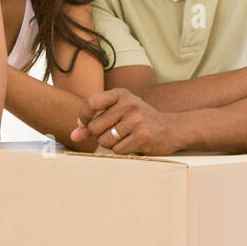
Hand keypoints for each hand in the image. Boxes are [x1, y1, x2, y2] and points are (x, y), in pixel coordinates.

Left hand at [72, 88, 189, 155]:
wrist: (173, 129)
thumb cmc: (140, 121)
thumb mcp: (119, 114)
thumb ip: (95, 122)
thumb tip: (74, 135)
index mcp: (121, 94)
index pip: (91, 102)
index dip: (83, 117)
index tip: (84, 126)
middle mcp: (129, 104)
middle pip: (95, 127)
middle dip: (99, 136)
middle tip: (113, 135)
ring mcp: (137, 120)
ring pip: (105, 141)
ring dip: (111, 145)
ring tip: (125, 139)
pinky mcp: (143, 136)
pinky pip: (118, 150)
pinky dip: (122, 151)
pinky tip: (133, 145)